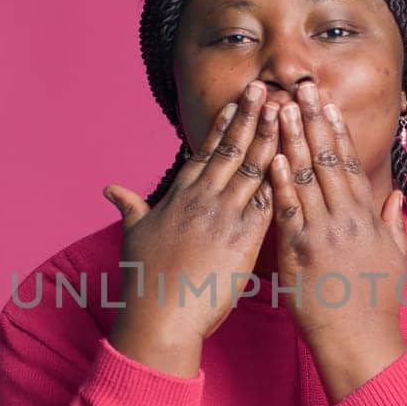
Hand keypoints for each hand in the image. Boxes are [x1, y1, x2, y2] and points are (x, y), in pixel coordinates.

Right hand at [102, 80, 278, 375]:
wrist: (159, 317)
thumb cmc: (145, 280)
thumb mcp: (134, 235)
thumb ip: (130, 206)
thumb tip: (110, 188)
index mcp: (178, 196)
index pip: (206, 152)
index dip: (224, 125)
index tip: (239, 101)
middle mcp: (201, 200)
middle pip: (231, 150)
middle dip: (250, 117)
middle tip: (266, 88)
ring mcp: (222, 217)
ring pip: (252, 169)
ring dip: (270, 137)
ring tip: (285, 110)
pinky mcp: (242, 240)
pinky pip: (267, 202)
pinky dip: (281, 180)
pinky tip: (296, 160)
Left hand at [267, 82, 406, 400]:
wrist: (360, 342)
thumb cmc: (375, 304)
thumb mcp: (394, 258)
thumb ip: (392, 222)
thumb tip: (394, 195)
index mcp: (366, 217)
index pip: (348, 163)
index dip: (335, 130)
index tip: (326, 103)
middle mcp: (345, 218)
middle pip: (326, 160)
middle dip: (312, 121)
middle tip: (300, 88)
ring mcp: (322, 233)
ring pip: (305, 177)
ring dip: (291, 140)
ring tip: (280, 108)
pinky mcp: (299, 252)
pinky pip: (287, 210)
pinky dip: (278, 182)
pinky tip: (270, 157)